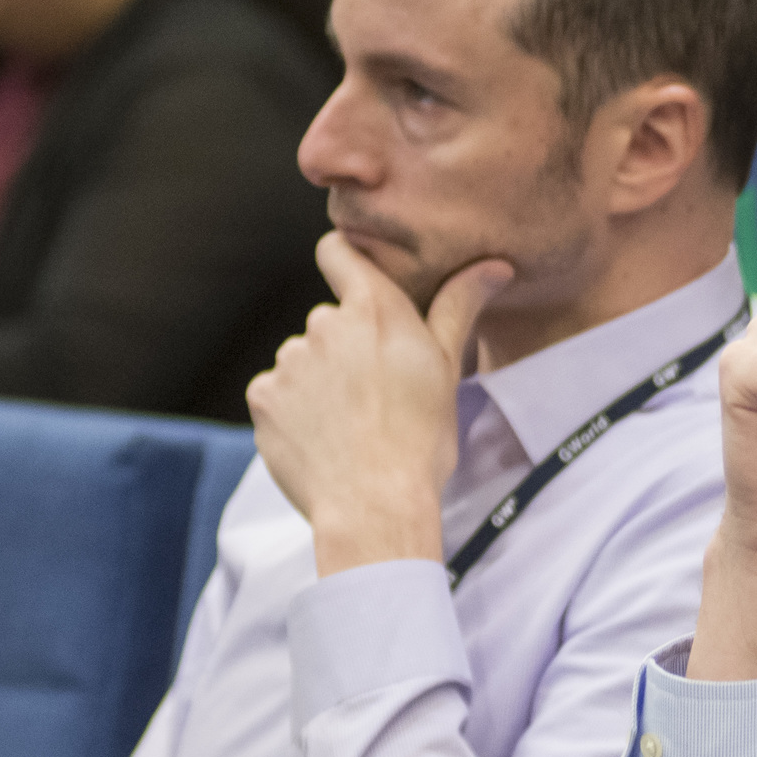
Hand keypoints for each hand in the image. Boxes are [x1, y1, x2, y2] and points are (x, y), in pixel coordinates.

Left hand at [246, 233, 511, 577]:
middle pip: (330, 321)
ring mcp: (288, 361)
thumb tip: (494, 265)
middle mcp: (323, 323)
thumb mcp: (448, 368)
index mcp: (373, 309)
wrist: (374, 505)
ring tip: (350, 424)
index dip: (345, 260)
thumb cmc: (421, 438)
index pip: (338, 251)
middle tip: (376, 392)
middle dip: (347, 346)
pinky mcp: (262, 397)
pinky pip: (278, 392)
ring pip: (304, 360)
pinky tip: (322, 438)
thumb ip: (459, 306)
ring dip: (320, 380)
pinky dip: (294, 410)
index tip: (357, 282)